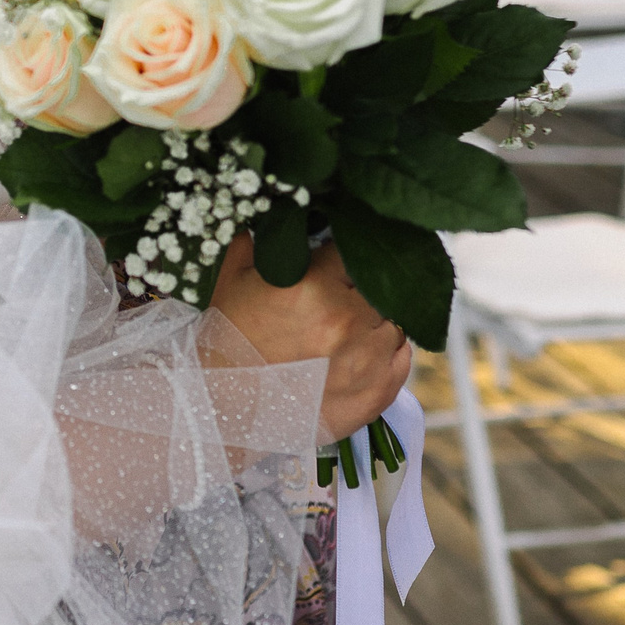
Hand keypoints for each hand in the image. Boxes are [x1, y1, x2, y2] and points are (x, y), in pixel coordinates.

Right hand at [210, 238, 412, 442]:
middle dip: (357, 290)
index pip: (350, 251)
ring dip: (373, 322)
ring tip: (341, 333)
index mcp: (313, 285)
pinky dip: (387, 352)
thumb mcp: (232, 278)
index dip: (337, 258)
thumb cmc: (226, 342)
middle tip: (333, 302)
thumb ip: (258, 240)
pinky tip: (359, 353)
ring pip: (393, 321)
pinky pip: (402, 357)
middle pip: (377, 287)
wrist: (223, 407)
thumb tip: (276, 217)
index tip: (327, 265)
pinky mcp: (377, 393)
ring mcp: (367, 359)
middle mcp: (348, 320)